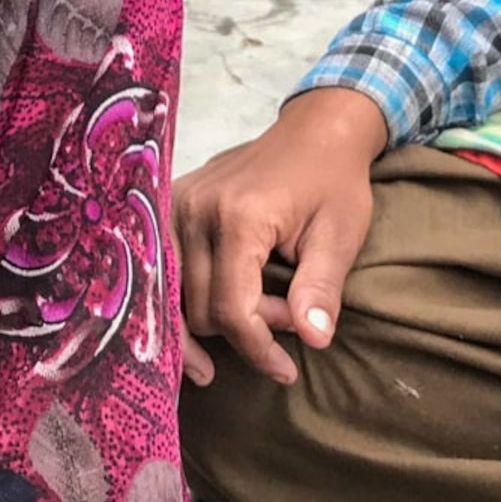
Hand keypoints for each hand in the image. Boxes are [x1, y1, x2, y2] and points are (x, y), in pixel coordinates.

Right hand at [173, 86, 388, 385]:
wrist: (314, 131)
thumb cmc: (333, 182)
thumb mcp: (340, 235)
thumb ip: (321, 289)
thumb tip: (314, 341)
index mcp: (239, 216)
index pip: (232, 309)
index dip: (258, 350)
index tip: (286, 370)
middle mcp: (195, 209)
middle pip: (200, 308)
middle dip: (243, 330)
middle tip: (285, 317)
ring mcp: (173, 204)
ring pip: (171, 296)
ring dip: (210, 322)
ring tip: (243, 338)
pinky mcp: (166, 204)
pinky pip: (160, 269)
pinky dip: (180, 300)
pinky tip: (202, 322)